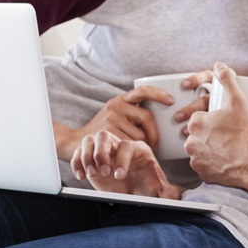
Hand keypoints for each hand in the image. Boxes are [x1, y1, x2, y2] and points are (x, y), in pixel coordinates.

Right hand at [52, 84, 177, 158]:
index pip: (142, 91)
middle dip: (155, 133)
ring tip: (135, 152)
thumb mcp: (113, 116)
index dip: (158, 94)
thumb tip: (159, 123)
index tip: (171, 101)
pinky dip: (131, 152)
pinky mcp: (108, 132)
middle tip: (155, 145)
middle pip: (147, 117)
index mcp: (119, 100)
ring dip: (141, 146)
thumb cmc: (101, 133)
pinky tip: (126, 156)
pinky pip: (130, 144)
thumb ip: (130, 115)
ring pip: (140, 134)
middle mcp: (116, 106)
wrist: (75, 143)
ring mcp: (111, 119)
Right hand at [71, 130, 182, 199]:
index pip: (126, 145)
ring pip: (90, 141)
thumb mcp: (156, 189)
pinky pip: (78, 153)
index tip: (118, 176)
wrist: (131, 191)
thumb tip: (177, 196)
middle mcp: (118, 145)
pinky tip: (81, 176)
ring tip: (91, 174)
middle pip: (105, 137)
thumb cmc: (144, 186)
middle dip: (102, 154)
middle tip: (103, 173)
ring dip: (87, 157)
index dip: (121, 159)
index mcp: (136, 149)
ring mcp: (102, 150)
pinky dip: (76, 162)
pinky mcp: (89, 158)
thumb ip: (168, 192)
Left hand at [182, 63, 247, 187]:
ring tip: (229, 148)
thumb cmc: (245, 134)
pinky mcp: (203, 174)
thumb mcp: (238, 101)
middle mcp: (192, 142)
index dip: (212, 118)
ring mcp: (196, 159)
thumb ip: (228, 81)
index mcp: (196, 123)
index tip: (223, 121)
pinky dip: (213, 163)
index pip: (198, 117)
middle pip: (199, 134)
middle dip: (211, 134)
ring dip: (211, 148)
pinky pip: (205, 166)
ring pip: (201, 150)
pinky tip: (226, 159)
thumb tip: (220, 67)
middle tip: (229, 135)